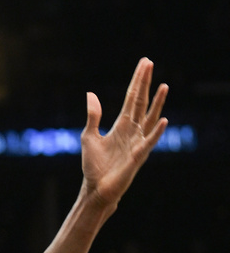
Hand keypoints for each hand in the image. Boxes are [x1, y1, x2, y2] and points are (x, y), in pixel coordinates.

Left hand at [81, 58, 167, 208]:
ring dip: (157, 103)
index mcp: (121, 125)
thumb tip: (91, 94)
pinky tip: (163, 120)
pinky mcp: (137, 157)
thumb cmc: (94, 165)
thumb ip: (93, 116)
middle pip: (141, 102)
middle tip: (150, 63)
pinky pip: (149, 142)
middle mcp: (132, 131)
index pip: (131, 98)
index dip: (137, 82)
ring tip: (164, 86)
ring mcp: (137, 143)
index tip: (144, 64)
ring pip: (149, 118)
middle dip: (145, 83)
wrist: (96, 189)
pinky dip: (156, 131)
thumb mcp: (88, 136)